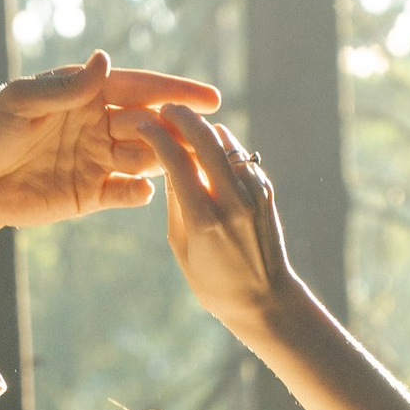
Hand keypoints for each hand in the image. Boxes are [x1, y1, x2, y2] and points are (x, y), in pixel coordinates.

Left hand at [0, 51, 223, 232]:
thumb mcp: (21, 102)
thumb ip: (66, 89)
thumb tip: (105, 60)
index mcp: (86, 93)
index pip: (140, 88)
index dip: (175, 92)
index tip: (211, 98)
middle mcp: (98, 124)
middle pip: (151, 124)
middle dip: (179, 129)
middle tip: (206, 137)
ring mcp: (97, 159)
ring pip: (145, 158)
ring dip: (165, 159)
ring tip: (185, 163)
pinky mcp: (90, 194)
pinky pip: (124, 193)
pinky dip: (138, 193)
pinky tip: (146, 192)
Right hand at [144, 106, 302, 332]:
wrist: (266, 299)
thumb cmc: (214, 283)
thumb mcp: (181, 248)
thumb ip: (175, 204)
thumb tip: (168, 165)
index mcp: (204, 218)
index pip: (176, 161)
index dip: (156, 137)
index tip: (144, 125)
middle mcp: (232, 200)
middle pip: (205, 139)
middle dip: (183, 118)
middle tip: (165, 109)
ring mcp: (254, 193)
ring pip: (227, 144)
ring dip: (205, 129)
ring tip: (185, 125)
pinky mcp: (266, 191)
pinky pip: (241, 158)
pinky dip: (224, 148)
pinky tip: (211, 148)